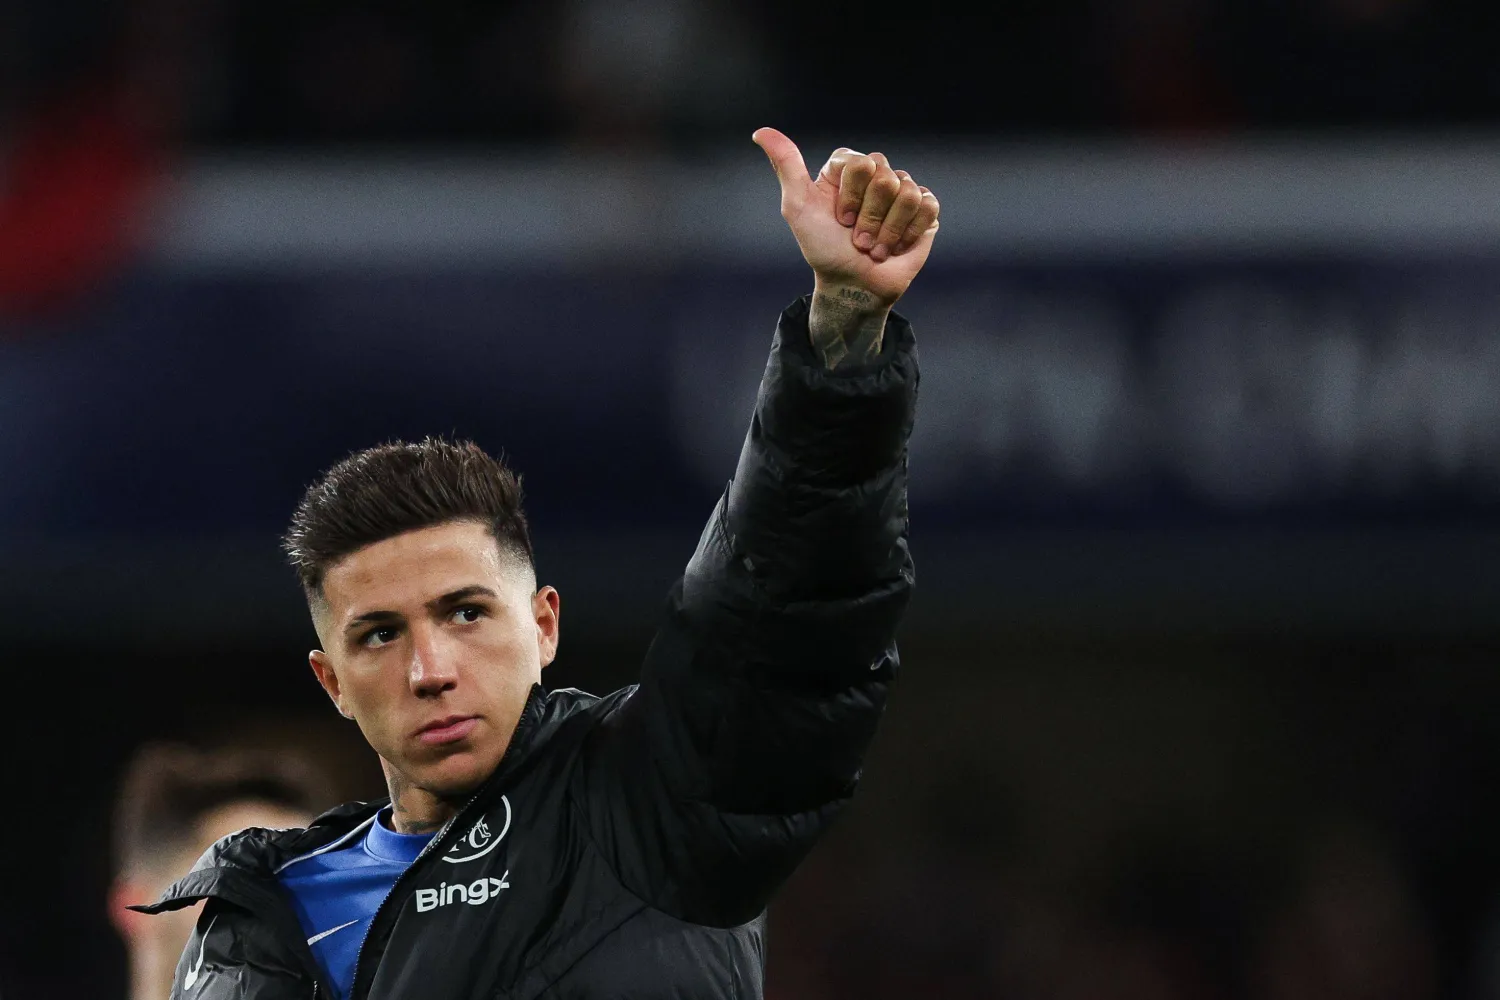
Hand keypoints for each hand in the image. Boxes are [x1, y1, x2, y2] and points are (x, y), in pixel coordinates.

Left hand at [753, 127, 939, 307]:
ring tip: (875, 246)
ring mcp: (902, 190)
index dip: (851, 197)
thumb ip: (786, 166)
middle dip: (870, 217)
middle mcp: (876, 174)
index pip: (861, 163)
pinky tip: (896, 246)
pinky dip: (909, 233)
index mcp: (847, 168)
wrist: (853, 286)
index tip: (839, 220)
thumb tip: (760, 132)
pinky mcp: (924, 210)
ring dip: (888, 231)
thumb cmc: (823, 249)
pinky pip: (927, 206)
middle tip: (857, 238)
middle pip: (886, 178)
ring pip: (908, 194)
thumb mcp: (798, 207)